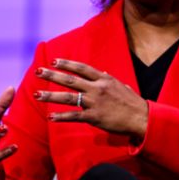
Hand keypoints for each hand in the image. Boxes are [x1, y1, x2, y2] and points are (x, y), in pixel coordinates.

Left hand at [33, 59, 147, 138]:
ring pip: (68, 97)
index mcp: (104, 79)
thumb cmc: (133, 103)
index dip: (67, 64)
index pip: (81, 68)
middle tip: (38, 71)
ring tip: (36, 94)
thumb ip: (110, 79)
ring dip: (50, 95)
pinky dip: (61, 117)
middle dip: (52, 75)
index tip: (54, 61)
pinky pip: (74, 116)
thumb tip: (103, 73)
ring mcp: (94, 103)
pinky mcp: (94, 117)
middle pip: (70, 80)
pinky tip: (51, 117)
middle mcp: (97, 89)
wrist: (142, 118)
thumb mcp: (121, 86)